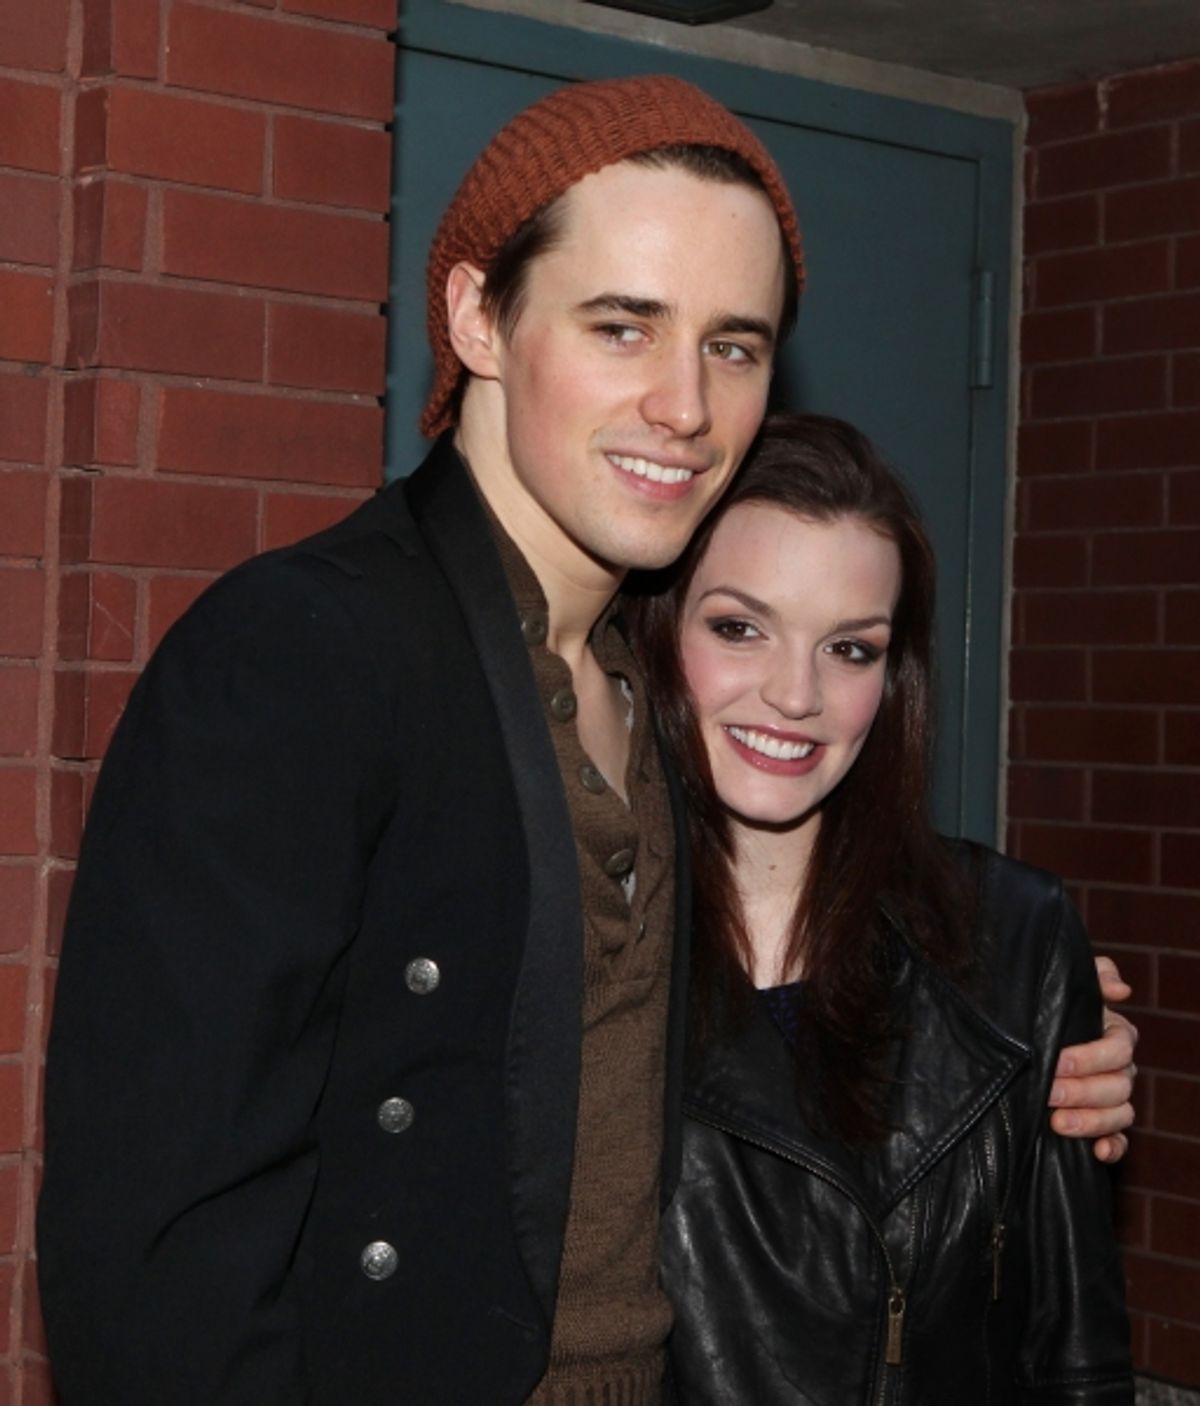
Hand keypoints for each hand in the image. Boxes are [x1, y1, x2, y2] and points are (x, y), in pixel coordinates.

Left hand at [1049, 956, 1137, 1162]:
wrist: (1021, 1034)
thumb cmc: (1045, 1003)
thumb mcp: (1063, 983)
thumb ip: (1095, 975)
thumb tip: (1121, 990)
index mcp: (1114, 1033)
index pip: (1120, 1047)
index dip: (1091, 1057)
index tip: (1057, 1062)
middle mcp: (1118, 1067)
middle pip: (1119, 1085)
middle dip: (1083, 1092)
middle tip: (1048, 1094)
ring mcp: (1112, 1097)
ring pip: (1121, 1114)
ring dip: (1092, 1122)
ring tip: (1057, 1123)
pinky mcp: (1102, 1124)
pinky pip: (1120, 1140)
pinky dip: (1113, 1148)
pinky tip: (1097, 1152)